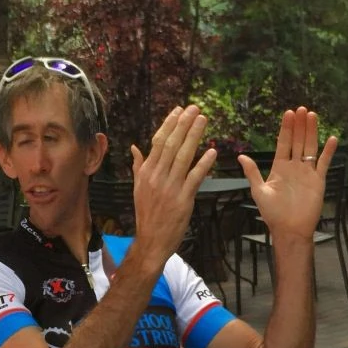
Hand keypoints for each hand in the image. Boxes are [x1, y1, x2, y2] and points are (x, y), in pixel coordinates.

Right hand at [127, 105, 216, 262]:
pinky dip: (203, 164)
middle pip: (171, 144)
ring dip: (194, 136)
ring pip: (183, 156)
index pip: (158, 142)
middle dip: (183, 124)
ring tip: (203, 120)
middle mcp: (157, 176)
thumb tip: (134, 148)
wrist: (151, 240)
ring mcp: (170, 187)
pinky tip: (212, 152)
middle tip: (195, 108)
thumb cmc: (147, 213)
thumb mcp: (138, 188)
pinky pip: (195, 178)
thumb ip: (138, 166)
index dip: (169, 124)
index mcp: (146, 172)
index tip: (179, 110)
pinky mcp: (183, 199)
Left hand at [237, 108, 337, 238]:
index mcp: (279, 167)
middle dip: (299, 125)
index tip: (288, 113)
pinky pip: (324, 163)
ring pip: (310, 147)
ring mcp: (307, 172)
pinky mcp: (318, 181)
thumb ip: (252, 173)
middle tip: (301, 109)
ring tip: (313, 116)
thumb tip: (241, 157)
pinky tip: (332, 139)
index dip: (286, 128)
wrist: (289, 229)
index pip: (284, 143)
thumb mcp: (259, 191)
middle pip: (298, 141)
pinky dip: (329, 152)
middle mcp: (294, 167)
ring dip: (312, 132)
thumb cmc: (272, 213)